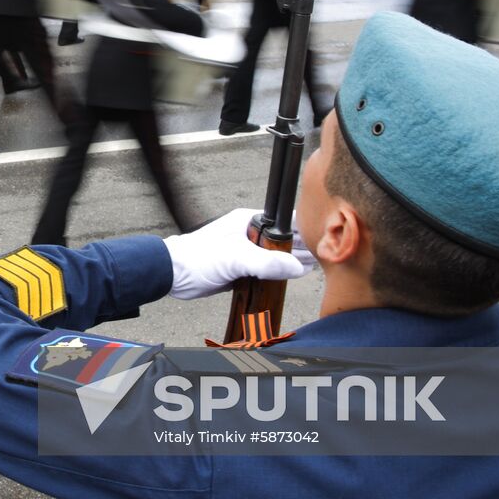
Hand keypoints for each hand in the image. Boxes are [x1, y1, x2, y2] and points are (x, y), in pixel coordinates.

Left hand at [165, 208, 316, 299]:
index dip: (302, 230)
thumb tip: (296, 266)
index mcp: (248, 221)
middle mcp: (249, 234)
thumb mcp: (236, 258)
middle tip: (324, 255)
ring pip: (275, 256)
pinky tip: (292, 277)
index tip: (321, 239)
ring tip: (315, 265)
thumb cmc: (197, 257)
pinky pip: (265, 270)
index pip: (284, 221)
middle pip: (283, 239)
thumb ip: (267, 262)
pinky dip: (278, 274)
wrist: (174, 275)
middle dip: (302, 247)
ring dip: (291, 262)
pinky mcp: (241, 268)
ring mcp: (245, 251)